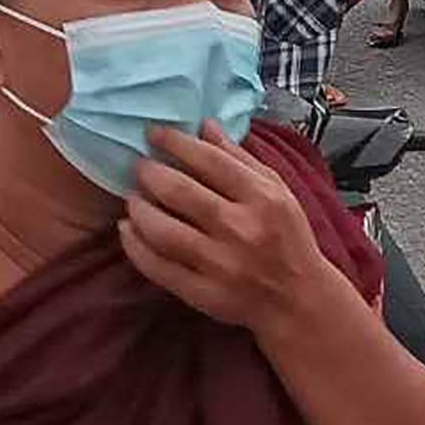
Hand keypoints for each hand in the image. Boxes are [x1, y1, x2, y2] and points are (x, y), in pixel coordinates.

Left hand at [121, 126, 332, 335]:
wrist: (297, 299)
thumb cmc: (288, 238)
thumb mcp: (278, 191)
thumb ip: (241, 159)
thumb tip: (205, 126)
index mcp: (262, 198)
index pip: (211, 161)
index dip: (176, 143)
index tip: (153, 133)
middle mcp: (241, 228)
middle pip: (180, 193)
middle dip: (150, 173)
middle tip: (138, 166)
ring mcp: (220, 263)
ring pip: (163, 231)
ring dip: (138, 209)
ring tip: (132, 198)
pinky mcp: (203, 293)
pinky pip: (158, 267)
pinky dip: (135, 246)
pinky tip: (127, 231)